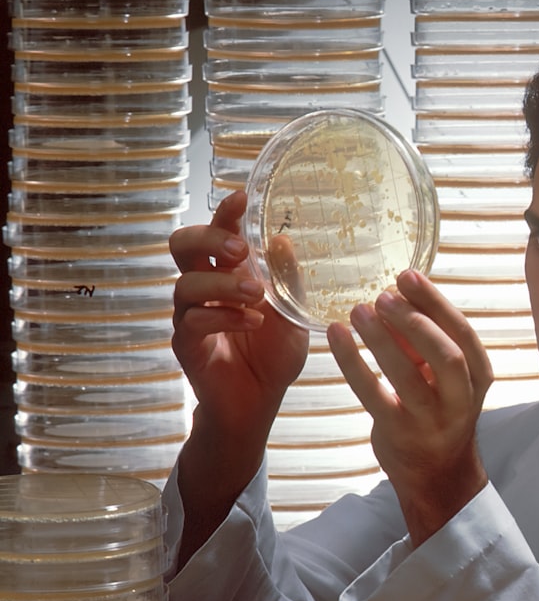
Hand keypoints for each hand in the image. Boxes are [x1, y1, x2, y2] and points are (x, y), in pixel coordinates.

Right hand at [170, 191, 308, 561]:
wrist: (258, 404)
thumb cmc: (273, 355)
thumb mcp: (292, 315)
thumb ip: (288, 281)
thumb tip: (285, 239)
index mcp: (229, 272)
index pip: (220, 232)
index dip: (226, 212)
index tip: (243, 196)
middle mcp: (204, 287)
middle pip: (183, 245)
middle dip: (208, 239)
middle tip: (239, 250)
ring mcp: (190, 315)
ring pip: (185, 284)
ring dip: (222, 284)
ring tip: (256, 294)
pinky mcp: (186, 345)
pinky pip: (192, 322)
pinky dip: (223, 317)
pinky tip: (251, 322)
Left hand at [327, 270, 493, 545]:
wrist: (437, 474)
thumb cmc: (438, 412)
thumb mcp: (443, 375)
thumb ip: (422, 341)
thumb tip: (391, 295)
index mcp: (478, 375)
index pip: (462, 331)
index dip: (434, 301)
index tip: (408, 275)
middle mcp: (461, 399)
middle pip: (446, 353)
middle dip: (414, 320)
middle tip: (383, 295)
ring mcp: (431, 419)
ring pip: (407, 375)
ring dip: (381, 338)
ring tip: (358, 311)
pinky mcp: (399, 433)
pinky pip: (372, 394)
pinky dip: (352, 362)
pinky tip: (337, 337)